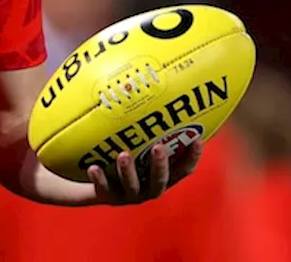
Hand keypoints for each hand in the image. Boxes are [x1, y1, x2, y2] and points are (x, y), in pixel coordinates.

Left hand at [87, 140, 203, 204]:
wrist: (96, 182)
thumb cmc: (125, 155)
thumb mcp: (139, 145)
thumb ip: (151, 130)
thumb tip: (161, 93)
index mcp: (161, 177)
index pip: (182, 170)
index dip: (192, 157)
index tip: (197, 139)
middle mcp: (148, 188)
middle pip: (159, 181)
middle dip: (160, 165)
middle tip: (158, 147)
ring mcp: (128, 194)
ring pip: (131, 185)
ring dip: (128, 171)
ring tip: (123, 155)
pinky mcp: (107, 196)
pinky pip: (103, 189)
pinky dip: (99, 179)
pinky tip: (93, 168)